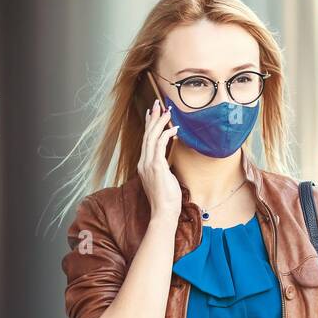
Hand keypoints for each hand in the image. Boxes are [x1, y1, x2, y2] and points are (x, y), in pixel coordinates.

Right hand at [139, 99, 181, 220]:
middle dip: (153, 119)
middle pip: (147, 135)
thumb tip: (167, 164)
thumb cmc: (166, 200)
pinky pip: (160, 145)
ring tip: (167, 111)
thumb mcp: (164, 180)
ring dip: (160, 122)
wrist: (163, 212)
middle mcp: (143, 163)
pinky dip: (167, 134)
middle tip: (158, 105)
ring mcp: (148, 164)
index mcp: (144, 165)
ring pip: (152, 137)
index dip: (148, 126)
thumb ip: (163, 170)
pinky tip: (174, 129)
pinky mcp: (156, 167)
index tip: (152, 114)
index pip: (145, 141)